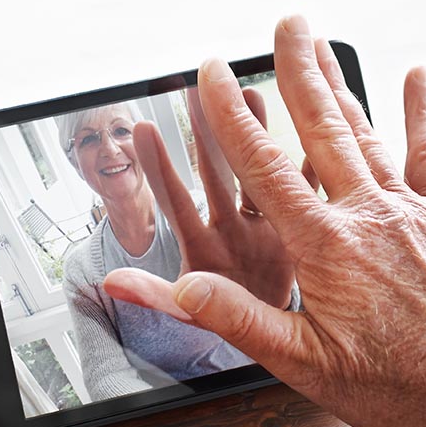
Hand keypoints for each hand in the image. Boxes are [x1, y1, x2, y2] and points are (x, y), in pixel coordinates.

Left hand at [103, 83, 296, 316]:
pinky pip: (303, 190)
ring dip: (255, 132)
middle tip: (195, 88)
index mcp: (202, 247)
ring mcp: (261, 224)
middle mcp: (229, 227)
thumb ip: (155, 296)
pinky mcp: (294, 228)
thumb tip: (109, 283)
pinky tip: (316, 130)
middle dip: (205, 130)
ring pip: (257, 170)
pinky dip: (309, 164)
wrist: (272, 339)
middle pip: (215, 174)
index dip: (161, 168)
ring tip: (249, 92)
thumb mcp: (188, 313)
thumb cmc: (224, 324)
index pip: (177, 203)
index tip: (145, 129)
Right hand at [105, 15, 425, 426]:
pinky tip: (418, 73)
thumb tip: (181, 288)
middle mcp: (365, 213)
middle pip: (321, 127)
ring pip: (366, 131)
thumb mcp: (300, 362)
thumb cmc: (389, 383)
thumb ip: (237, 318)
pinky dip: (423, 112)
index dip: (231, 116)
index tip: (211, 74)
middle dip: (296, 71)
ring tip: (321, 41)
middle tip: (283, 23)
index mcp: (323, 245)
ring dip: (340, 83)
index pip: (264, 166)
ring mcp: (408, 209)